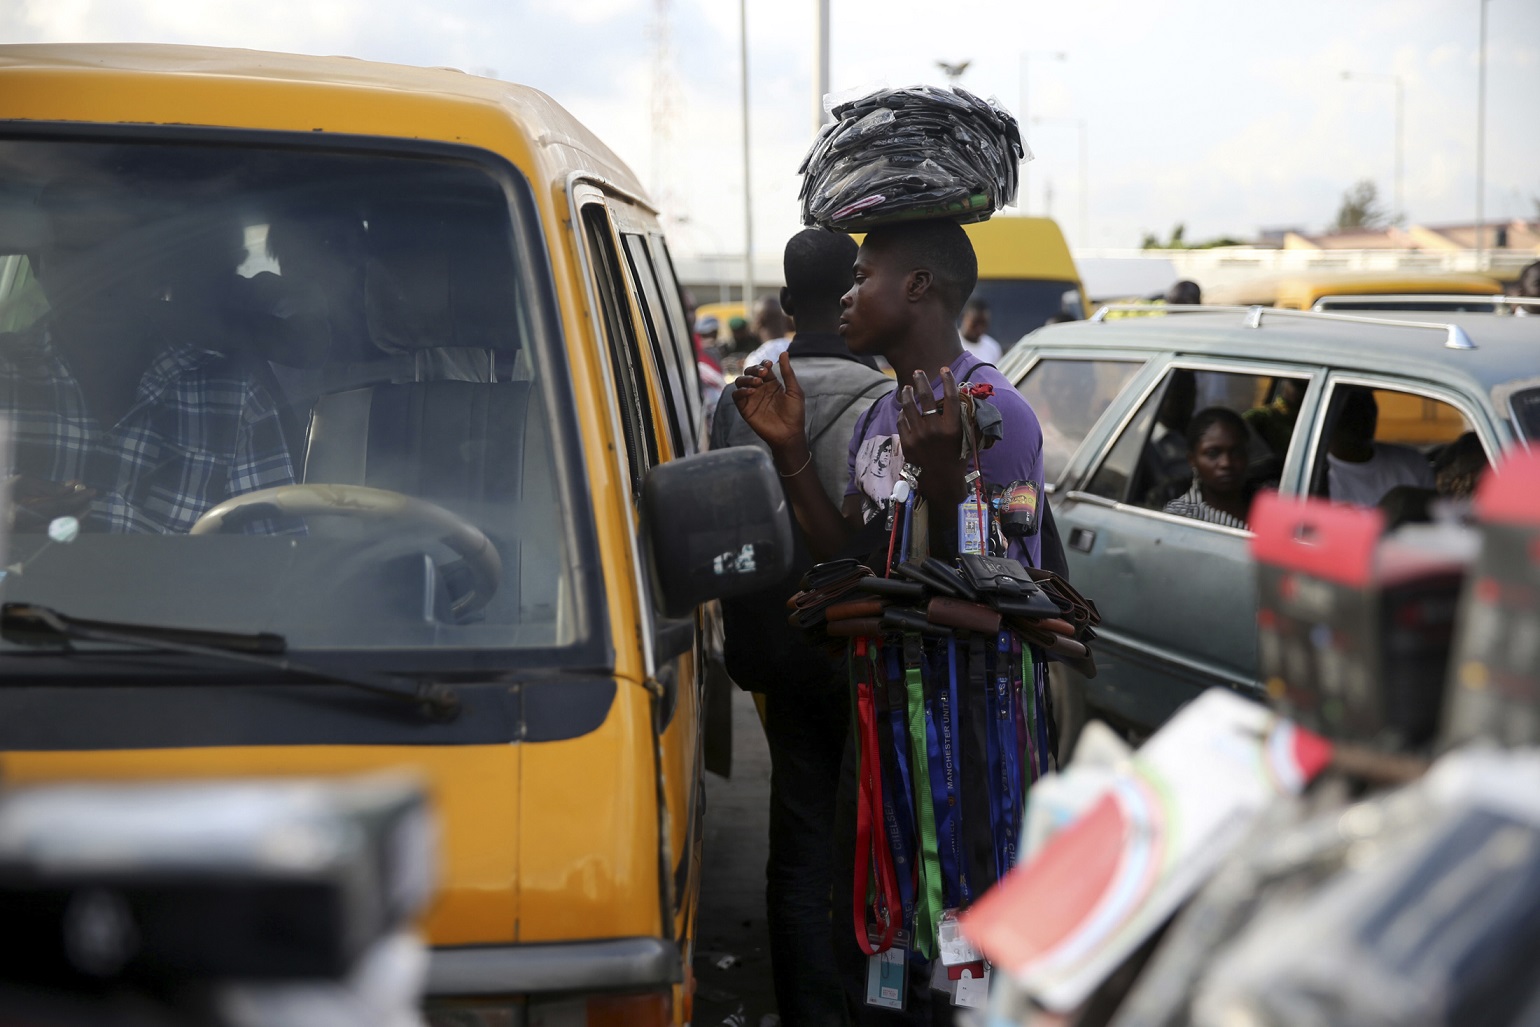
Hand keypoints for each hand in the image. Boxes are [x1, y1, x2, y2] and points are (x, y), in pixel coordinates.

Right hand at [731, 352, 808, 462]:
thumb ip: (788, 372)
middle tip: (763, 374)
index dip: (763, 364)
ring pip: (740, 381)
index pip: (762, 368)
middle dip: (754, 369)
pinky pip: (736, 396)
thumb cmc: (794, 414)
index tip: (768, 365)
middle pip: (749, 372)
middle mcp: (760, 389)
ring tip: (757, 383)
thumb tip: (784, 352)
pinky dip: (741, 391)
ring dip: (746, 378)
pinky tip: (752, 392)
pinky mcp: (745, 409)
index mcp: (772, 384)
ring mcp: (751, 398)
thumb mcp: (794, 391)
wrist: (789, 434)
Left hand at [897, 366, 965, 504]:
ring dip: (907, 394)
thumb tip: (961, 401)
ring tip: (907, 388)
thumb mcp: (964, 440)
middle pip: (926, 397)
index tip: (944, 370)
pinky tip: (904, 410)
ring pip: (909, 407)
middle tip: (918, 372)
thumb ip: (962, 420)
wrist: (940, 483)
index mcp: (952, 428)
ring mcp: (918, 436)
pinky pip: (902, 421)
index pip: (951, 397)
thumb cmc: (956, 460)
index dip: (948, 380)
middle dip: (921, 381)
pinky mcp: (906, 443)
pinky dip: (903, 414)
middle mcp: (934, 430)